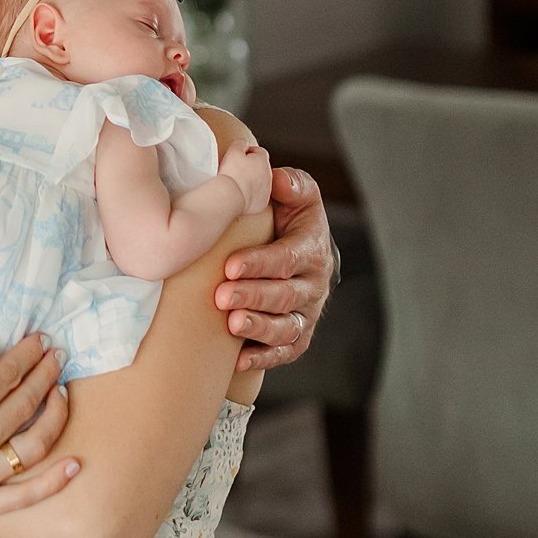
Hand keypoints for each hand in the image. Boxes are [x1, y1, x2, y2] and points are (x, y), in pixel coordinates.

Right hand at [0, 333, 77, 531]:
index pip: (6, 377)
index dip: (27, 355)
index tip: (41, 341)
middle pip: (24, 406)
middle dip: (46, 376)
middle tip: (58, 357)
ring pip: (32, 447)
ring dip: (55, 416)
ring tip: (62, 393)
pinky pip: (23, 497)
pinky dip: (54, 481)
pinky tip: (75, 464)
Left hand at [214, 166, 333, 370]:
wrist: (297, 248)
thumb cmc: (285, 216)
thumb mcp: (293, 195)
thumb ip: (289, 185)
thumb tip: (276, 178)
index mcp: (312, 248)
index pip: (288, 258)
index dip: (260, 263)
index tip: (230, 266)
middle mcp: (314, 284)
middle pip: (286, 295)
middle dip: (254, 296)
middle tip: (222, 297)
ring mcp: (307, 313)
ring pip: (288, 327)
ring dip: (259, 328)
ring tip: (232, 326)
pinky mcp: (298, 336)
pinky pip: (285, 352)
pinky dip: (264, 358)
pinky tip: (238, 360)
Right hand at [219, 139, 272, 215]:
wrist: (230, 196)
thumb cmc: (231, 173)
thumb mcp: (233, 151)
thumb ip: (240, 144)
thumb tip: (243, 144)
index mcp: (263, 161)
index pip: (259, 152)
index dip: (248, 152)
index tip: (238, 156)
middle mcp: (268, 176)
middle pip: (260, 167)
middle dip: (250, 167)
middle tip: (235, 170)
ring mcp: (266, 191)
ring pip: (260, 182)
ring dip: (251, 181)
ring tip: (236, 183)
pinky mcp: (261, 204)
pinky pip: (256, 196)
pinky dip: (250, 194)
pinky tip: (239, 194)